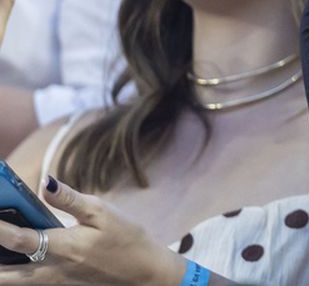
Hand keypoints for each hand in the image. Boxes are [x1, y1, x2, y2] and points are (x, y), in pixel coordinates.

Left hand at [0, 176, 186, 285]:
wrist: (143, 271)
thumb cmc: (125, 238)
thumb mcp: (103, 212)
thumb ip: (70, 199)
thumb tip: (45, 182)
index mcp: (64, 247)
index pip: (19, 239)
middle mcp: (51, 270)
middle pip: (5, 274)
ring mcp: (52, 281)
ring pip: (12, 280)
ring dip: (0, 266)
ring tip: (0, 246)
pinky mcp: (56, 285)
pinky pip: (25, 281)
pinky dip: (11, 269)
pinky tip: (12, 255)